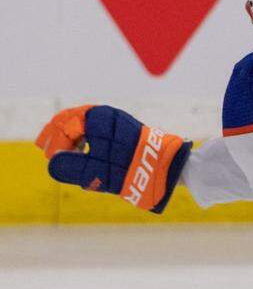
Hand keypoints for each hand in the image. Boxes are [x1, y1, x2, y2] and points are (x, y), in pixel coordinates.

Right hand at [36, 105, 190, 213]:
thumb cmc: (132, 169)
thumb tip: (52, 163)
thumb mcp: (96, 172)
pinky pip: (99, 131)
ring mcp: (118, 122)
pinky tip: (84, 154)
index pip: (64, 126)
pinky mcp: (126, 132)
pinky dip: (87, 140)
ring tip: (63, 154)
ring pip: (86, 125)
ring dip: (71, 137)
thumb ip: (70, 167)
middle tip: (44, 149)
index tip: (49, 159)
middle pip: (72, 120)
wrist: (171, 168)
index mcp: (97, 117)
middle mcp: (108, 115)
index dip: (53, 143)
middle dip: (57, 135)